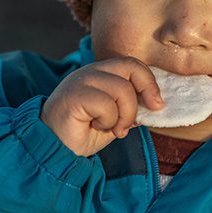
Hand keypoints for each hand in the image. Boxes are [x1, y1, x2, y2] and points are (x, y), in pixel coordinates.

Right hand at [40, 57, 163, 156]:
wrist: (54, 149)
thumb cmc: (82, 133)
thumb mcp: (114, 119)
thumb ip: (130, 108)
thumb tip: (154, 104)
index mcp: (101, 74)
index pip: (132, 64)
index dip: (149, 82)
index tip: (157, 105)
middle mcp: (91, 72)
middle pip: (130, 67)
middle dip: (144, 92)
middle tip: (138, 118)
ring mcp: (81, 80)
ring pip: (122, 89)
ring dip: (124, 116)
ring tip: (113, 128)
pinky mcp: (74, 94)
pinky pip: (106, 104)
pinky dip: (108, 121)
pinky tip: (95, 126)